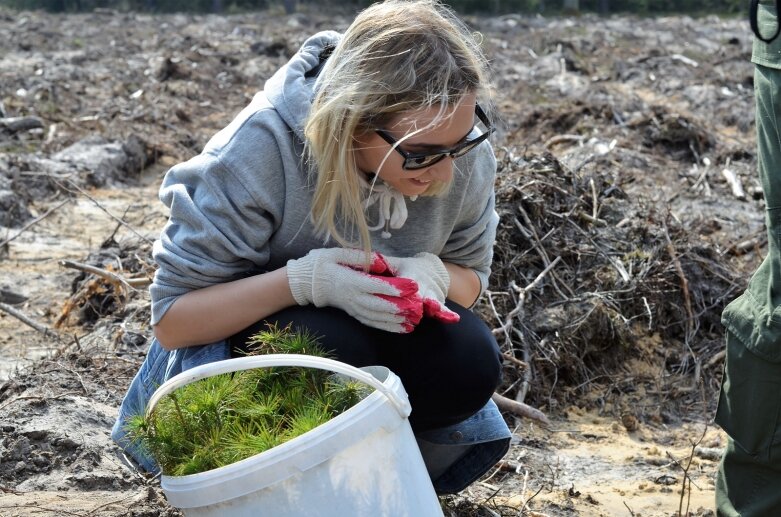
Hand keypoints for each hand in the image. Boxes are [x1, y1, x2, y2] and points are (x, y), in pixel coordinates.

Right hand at [287, 248, 422, 332]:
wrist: (306, 282)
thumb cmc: (322, 263)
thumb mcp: (338, 253)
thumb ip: (360, 257)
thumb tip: (380, 261)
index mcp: (351, 281)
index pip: (376, 286)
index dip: (396, 287)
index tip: (413, 286)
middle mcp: (353, 297)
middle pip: (380, 305)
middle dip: (401, 307)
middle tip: (418, 307)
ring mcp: (353, 307)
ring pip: (377, 317)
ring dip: (396, 320)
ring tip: (414, 321)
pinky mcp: (353, 313)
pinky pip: (371, 322)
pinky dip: (387, 327)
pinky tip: (401, 328)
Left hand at [381, 252, 459, 323]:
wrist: (432, 269)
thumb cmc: (406, 268)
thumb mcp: (396, 263)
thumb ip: (381, 263)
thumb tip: (362, 259)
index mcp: (410, 273)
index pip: (407, 281)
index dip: (405, 287)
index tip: (407, 290)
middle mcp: (422, 284)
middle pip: (421, 293)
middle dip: (420, 299)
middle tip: (421, 305)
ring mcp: (432, 294)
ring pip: (434, 302)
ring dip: (435, 307)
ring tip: (437, 311)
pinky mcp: (439, 303)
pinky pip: (444, 309)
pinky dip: (447, 314)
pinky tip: (453, 319)